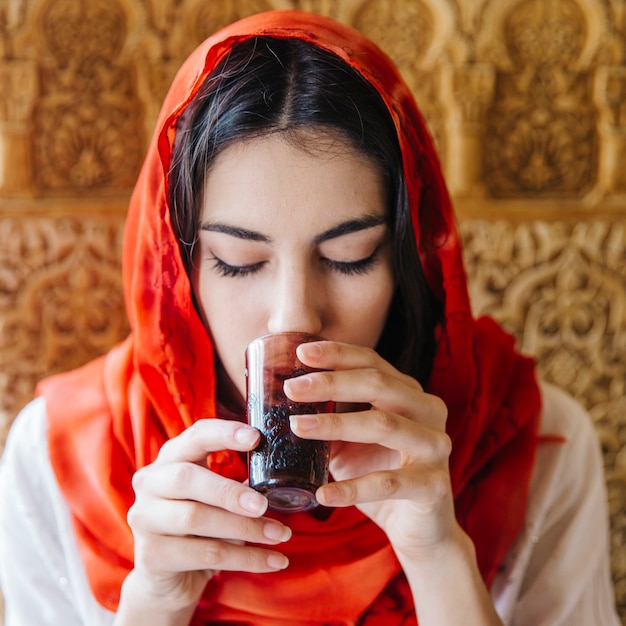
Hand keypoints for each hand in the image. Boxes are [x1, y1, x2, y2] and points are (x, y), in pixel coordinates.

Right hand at [124, 419, 291, 613]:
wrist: (166, 579)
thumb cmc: (200, 527)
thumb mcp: (215, 498)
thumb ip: (237, 482)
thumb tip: (280, 476)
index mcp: (171, 458)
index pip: (195, 436)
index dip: (224, 433)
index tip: (256, 437)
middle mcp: (150, 482)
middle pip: (186, 478)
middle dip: (229, 491)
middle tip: (264, 504)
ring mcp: (144, 518)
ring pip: (195, 518)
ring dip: (244, 528)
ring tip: (280, 534)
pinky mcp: (150, 555)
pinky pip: (205, 555)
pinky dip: (246, 558)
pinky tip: (274, 561)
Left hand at [285, 340, 454, 559]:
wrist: (418, 528)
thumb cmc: (380, 475)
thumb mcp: (350, 443)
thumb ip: (328, 419)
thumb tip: (279, 402)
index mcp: (408, 393)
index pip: (372, 363)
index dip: (337, 354)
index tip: (301, 352)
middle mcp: (427, 411)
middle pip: (379, 384)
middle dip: (331, 382)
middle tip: (291, 388)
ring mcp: (435, 446)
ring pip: (383, 425)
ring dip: (336, 425)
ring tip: (296, 427)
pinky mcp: (433, 484)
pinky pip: (388, 482)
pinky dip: (352, 488)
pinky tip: (322, 494)